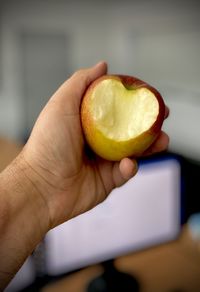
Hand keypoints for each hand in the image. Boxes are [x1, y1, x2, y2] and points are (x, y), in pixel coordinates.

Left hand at [20, 62, 168, 229]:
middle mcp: (97, 140)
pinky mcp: (108, 180)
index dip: (134, 100)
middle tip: (162, 116)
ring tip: (162, 140)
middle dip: (148, 123)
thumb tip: (103, 65)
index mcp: (88, 121)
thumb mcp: (62, 103)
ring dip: (150, 146)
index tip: (149, 95)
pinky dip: (130, 167)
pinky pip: (126, 172)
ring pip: (134, 151)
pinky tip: (128, 163)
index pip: (116, 107)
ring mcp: (103, 161)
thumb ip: (82, 82)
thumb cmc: (48, 142)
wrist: (41, 185)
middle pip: (129, 129)